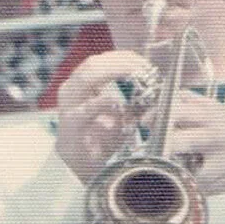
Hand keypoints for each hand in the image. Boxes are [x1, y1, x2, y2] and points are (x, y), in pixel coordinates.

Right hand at [54, 50, 157, 184]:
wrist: (79, 165)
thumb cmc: (99, 138)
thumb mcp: (118, 113)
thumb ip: (130, 98)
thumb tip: (155, 85)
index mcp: (80, 85)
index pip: (101, 60)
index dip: (124, 58)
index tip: (145, 64)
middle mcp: (71, 90)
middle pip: (94, 63)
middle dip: (122, 62)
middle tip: (145, 69)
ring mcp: (69, 105)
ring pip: (87, 76)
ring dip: (115, 73)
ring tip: (136, 77)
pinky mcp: (71, 123)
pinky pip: (87, 108)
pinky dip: (105, 102)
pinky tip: (119, 103)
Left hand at [162, 92, 224, 203]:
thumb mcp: (214, 110)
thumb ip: (186, 104)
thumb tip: (153, 108)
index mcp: (211, 115)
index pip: (178, 111)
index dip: (157, 116)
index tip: (147, 123)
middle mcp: (217, 136)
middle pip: (182, 141)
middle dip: (164, 146)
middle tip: (156, 149)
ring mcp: (224, 160)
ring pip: (188, 170)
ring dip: (175, 170)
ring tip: (173, 166)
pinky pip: (198, 185)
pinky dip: (189, 183)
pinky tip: (190, 177)